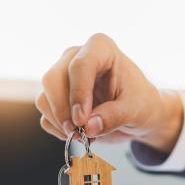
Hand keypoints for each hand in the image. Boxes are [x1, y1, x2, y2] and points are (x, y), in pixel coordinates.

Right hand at [35, 33, 182, 152]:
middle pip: (52, 80)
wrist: (136, 114)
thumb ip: (115, 116)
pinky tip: (80, 134)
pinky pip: (45, 116)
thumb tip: (89, 127)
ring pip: (44, 99)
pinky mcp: (54, 98)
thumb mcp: (136, 110)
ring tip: (86, 136)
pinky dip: (59, 131)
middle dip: (63, 111)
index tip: (82, 120)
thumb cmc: (140, 103)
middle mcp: (74, 57)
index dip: (78, 93)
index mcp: (100, 48)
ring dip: (61, 124)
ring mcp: (61, 77)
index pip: (79, 65)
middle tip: (79, 133)